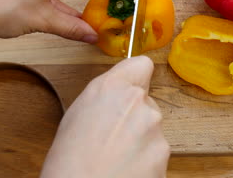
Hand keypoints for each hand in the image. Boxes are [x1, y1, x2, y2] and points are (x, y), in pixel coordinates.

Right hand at [40, 56, 169, 177]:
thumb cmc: (68, 162)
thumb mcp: (77, 114)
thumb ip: (104, 97)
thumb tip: (117, 96)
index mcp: (113, 88)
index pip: (141, 64)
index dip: (135, 77)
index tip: (131, 86)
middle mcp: (139, 103)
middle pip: (146, 101)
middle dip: (135, 115)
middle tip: (113, 135)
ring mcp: (155, 129)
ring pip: (152, 127)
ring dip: (141, 139)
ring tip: (116, 157)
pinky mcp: (164, 154)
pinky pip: (157, 150)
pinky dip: (146, 159)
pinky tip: (126, 169)